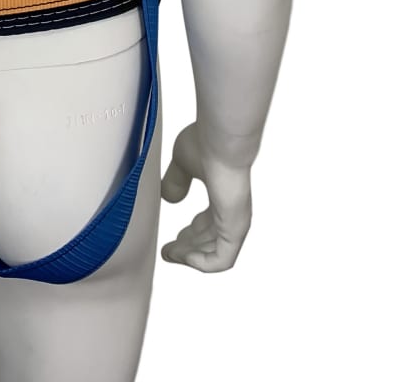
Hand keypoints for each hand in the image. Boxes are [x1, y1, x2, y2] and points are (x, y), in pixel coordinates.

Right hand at [158, 121, 252, 271]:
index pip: (209, 223)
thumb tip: (169, 198)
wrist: (222, 140)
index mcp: (223, 196)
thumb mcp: (184, 163)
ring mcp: (236, 221)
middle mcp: (232, 210)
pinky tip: (183, 257)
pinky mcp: (235, 229)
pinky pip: (221, 260)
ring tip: (170, 254)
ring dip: (190, 257)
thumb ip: (177, 180)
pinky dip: (202, 264)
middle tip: (168, 252)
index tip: (171, 240)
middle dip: (188, 248)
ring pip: (214, 252)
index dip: (190, 235)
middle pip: (211, 240)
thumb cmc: (207, 142)